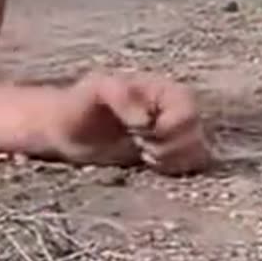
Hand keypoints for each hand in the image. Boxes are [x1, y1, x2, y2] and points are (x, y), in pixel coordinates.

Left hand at [46, 70, 212, 174]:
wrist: (64, 131)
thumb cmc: (78, 104)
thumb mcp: (94, 91)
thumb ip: (120, 96)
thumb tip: (146, 120)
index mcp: (162, 90)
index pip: (188, 111)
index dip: (169, 127)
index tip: (139, 131)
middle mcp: (173, 111)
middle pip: (196, 135)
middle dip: (170, 146)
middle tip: (141, 146)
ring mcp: (172, 135)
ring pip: (197, 152)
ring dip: (172, 160)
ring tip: (144, 156)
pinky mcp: (167, 156)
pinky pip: (190, 166)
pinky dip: (174, 170)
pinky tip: (149, 165)